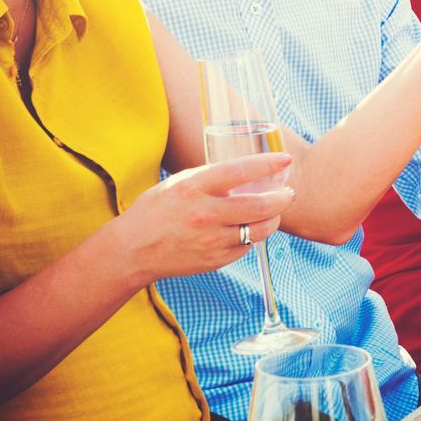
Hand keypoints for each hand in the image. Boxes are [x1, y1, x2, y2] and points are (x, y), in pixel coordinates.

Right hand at [112, 153, 295, 286]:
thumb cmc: (156, 211)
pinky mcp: (215, 261)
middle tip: (288, 192)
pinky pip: (246, 246)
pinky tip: (249, 228)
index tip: (285, 160)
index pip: (240, 171)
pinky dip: (252, 236)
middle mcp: (205, 215)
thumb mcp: (178, 183)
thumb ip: (211, 177)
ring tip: (274, 211)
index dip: (268, 165)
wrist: (132, 251)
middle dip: (282, 198)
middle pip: (259, 205)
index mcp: (194, 188)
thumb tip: (247, 171)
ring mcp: (211, 241)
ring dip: (273, 218)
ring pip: (260, 229)